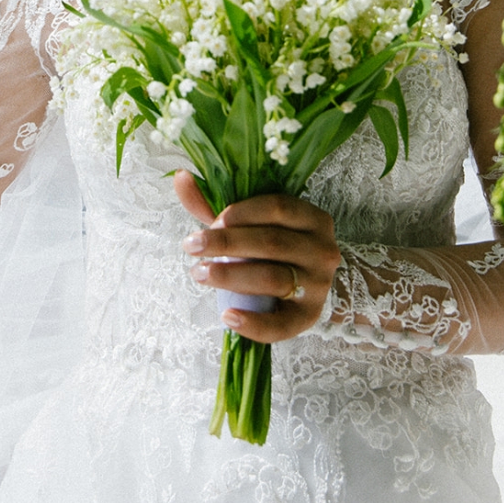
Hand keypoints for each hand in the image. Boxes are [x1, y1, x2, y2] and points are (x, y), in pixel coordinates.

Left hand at [174, 170, 339, 341]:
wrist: (308, 286)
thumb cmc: (273, 248)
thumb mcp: (250, 223)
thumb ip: (215, 204)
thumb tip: (180, 177)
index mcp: (312, 218)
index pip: (277, 207)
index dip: (239, 213)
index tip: (209, 223)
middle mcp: (323, 250)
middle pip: (271, 243)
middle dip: (225, 244)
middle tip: (190, 246)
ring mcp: (319, 285)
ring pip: (273, 278)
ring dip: (230, 276)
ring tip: (198, 273)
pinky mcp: (310, 318)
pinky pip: (281, 325)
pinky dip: (252, 322)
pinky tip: (226, 315)